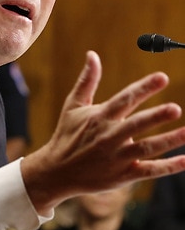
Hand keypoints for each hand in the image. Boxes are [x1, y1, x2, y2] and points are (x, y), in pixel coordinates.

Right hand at [21, 50, 184, 214]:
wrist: (57, 171)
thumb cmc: (67, 135)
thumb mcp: (73, 106)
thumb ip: (87, 81)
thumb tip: (92, 54)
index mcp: (99, 117)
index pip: (124, 100)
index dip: (143, 88)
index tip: (162, 78)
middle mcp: (109, 136)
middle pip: (136, 125)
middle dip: (155, 117)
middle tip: (175, 109)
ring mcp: (116, 157)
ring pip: (146, 148)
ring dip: (168, 140)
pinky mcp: (122, 175)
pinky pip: (148, 171)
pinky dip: (168, 167)